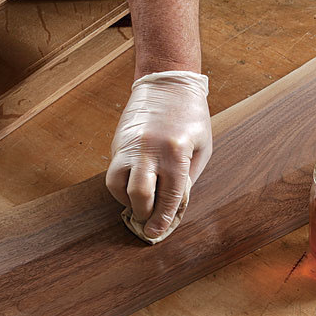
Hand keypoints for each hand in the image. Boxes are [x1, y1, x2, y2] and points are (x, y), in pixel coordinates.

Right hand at [106, 71, 211, 238]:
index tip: (156, 233)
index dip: (162, 219)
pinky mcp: (118, 142)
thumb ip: (187, 178)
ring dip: (127, 201)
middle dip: (143, 214)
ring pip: (117, 185)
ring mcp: (130, 145)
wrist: (169, 82)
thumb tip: (172, 206)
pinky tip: (134, 187)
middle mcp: (150, 149)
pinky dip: (121, 186)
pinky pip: (114, 172)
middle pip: (139, 195)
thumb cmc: (192, 116)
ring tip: (140, 203)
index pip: (169, 196)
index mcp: (176, 152)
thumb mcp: (201, 148)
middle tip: (148, 221)